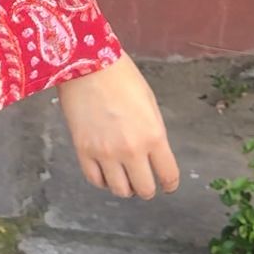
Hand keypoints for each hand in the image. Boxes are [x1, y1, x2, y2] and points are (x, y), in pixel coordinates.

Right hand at [56, 52, 179, 198]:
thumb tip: (153, 155)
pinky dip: (102, 179)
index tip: (167, 184)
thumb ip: (153, 133)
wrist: (85, 62)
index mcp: (153, 136)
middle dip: (146, 186)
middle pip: (145, 190)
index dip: (169, 183)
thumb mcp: (149, 103)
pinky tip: (104, 170)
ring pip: (120, 190)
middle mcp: (131, 150)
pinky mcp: (83, 150)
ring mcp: (105, 152)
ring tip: (122, 174)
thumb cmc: (120, 76)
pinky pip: (95, 180)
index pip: (168, 176)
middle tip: (142, 177)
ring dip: (124, 185)